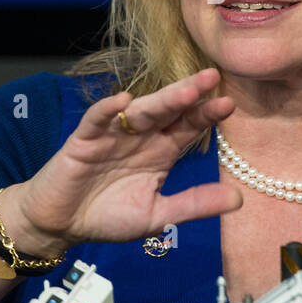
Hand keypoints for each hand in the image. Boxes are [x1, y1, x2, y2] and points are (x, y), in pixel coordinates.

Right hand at [9, 68, 241, 248]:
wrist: (61, 226)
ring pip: (139, 112)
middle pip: (168, 110)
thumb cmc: (107, 216)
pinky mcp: (83, 141)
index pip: (188, 127)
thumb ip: (194, 204)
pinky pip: (96, 120)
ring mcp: (112, 135)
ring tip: (184, 90)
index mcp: (161, 151)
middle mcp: (140, 137)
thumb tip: (240, 198)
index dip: (206, 115)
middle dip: (189, 94)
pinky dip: (107, 110)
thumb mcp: (158, 215)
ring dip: (160, 100)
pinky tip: (122, 101)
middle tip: (211, 76)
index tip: (229, 104)